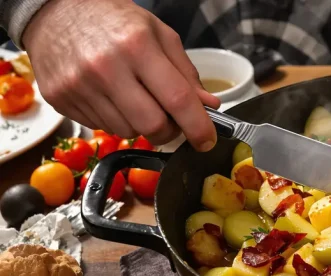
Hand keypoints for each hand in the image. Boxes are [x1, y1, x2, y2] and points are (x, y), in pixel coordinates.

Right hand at [22, 0, 220, 150]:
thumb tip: (209, 106)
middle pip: (152, 126)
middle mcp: (106, 68)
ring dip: (140, 124)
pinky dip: (115, 119)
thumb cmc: (113, 20)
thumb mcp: (158, 34)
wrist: (55, 10)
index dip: (198, 126)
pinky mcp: (61, 100)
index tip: (207, 141)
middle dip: (169, 131)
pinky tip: (111, 96)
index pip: (177, 99)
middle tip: (171, 121)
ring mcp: (79, 86)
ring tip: (135, 98)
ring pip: (127, 132)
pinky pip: (102, 127)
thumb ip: (186, 73)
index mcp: (137, 46)